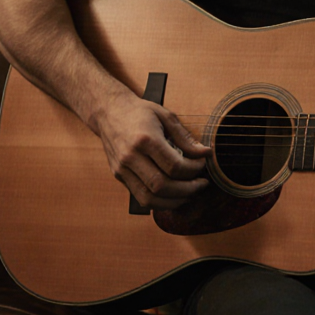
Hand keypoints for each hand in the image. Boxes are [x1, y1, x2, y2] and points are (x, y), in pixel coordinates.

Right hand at [93, 94, 210, 209]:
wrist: (109, 112)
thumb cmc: (140, 112)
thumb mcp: (166, 116)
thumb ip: (185, 138)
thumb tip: (205, 154)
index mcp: (145, 140)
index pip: (174, 166)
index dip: (193, 170)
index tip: (202, 164)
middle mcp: (131, 157)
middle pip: (161, 186)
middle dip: (187, 189)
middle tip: (201, 184)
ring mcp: (122, 169)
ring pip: (149, 198)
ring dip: (174, 201)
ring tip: (190, 194)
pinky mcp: (119, 176)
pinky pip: (140, 197)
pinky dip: (160, 202)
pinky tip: (174, 196)